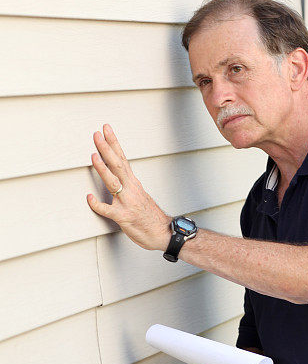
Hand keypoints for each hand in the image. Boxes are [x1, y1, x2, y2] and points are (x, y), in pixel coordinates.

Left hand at [86, 123, 171, 250]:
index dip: (114, 143)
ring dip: (103, 169)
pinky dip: (97, 204)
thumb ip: (127, 186)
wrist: (163, 233)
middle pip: (118, 165)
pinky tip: (89, 198)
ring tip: (94, 155)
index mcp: (133, 184)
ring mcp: (127, 203)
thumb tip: (115, 176)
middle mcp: (131, 190)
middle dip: (107, 148)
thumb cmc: (150, 217)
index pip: (122, 158)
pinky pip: (108, 210)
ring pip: (114, 182)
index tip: (106, 129)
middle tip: (97, 134)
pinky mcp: (124, 217)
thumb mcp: (138, 196)